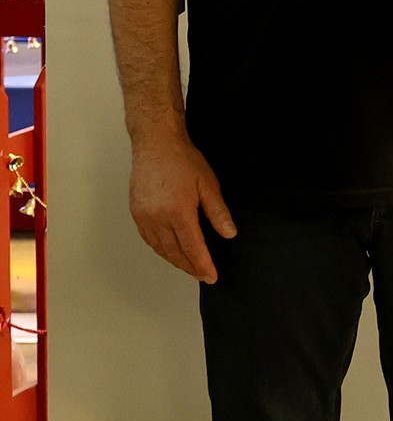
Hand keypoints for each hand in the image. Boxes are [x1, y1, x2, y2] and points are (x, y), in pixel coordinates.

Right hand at [128, 128, 234, 282]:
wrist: (156, 144)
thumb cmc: (183, 160)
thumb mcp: (208, 184)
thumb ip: (218, 212)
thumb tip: (229, 234)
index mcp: (178, 213)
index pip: (193, 248)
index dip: (203, 264)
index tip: (212, 276)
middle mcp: (157, 219)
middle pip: (175, 252)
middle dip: (190, 267)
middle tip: (203, 275)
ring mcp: (143, 217)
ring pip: (160, 248)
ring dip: (175, 261)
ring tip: (190, 267)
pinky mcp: (136, 213)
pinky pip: (149, 239)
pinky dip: (161, 249)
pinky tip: (170, 251)